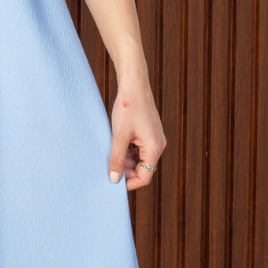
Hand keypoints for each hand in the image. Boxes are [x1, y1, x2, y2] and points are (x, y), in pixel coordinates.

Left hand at [108, 73, 165, 190]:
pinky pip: (140, 149)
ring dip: (126, 161)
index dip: (129, 183)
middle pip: (143, 169)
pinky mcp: (149, 133)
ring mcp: (155, 139)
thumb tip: (114, 179)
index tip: (113, 183)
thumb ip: (117, 159)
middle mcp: (158, 145)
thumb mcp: (119, 136)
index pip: (145, 176)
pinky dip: (128, 151)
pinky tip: (116, 145)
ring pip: (140, 159)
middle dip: (126, 171)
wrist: (134, 85)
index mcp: (154, 148)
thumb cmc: (128, 108)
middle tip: (108, 168)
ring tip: (110, 155)